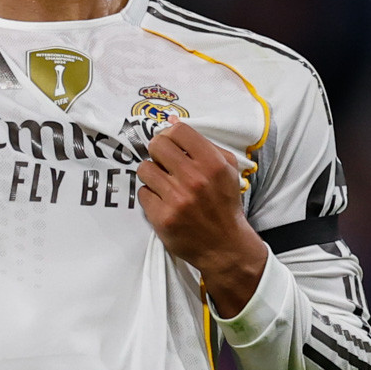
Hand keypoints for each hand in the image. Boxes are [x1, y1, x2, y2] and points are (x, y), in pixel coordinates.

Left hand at [136, 122, 267, 317]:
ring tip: (163, 183)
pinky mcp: (162, 217)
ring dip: (152, 174)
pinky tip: (163, 201)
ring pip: (144, 168)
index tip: (171, 143)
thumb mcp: (228, 170)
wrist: (224, 246)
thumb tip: (172, 123)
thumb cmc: (224, 204)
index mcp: (212, 163)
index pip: (179, 130)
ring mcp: (176, 199)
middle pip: (157, 145)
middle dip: (158, 151)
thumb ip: (204, 145)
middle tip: (163, 162)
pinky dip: (151, 195)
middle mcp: (194, 179)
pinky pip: (143, 192)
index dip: (171, 134)